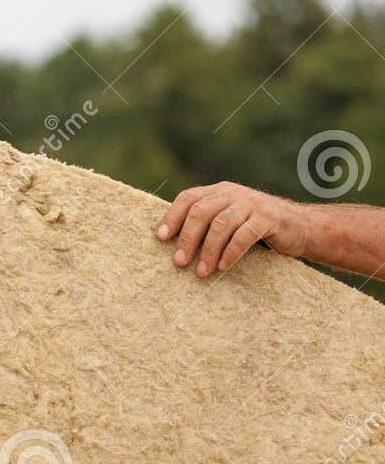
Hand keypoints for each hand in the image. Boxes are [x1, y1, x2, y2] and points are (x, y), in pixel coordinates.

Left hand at [156, 182, 311, 275]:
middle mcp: (233, 193)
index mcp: (219, 191)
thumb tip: (170, 242)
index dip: (172, 217)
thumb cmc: (256, 228)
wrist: (301, 227)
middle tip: (178, 262)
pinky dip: (231, 252)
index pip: (188, 198)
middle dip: (187, 238)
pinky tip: (223, 266)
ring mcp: (251, 203)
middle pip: (201, 212)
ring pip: (221, 225)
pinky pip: (244, 235)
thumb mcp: (229, 220)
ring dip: (208, 250)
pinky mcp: (268, 217)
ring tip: (202, 272)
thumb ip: (207, 222)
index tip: (161, 238)